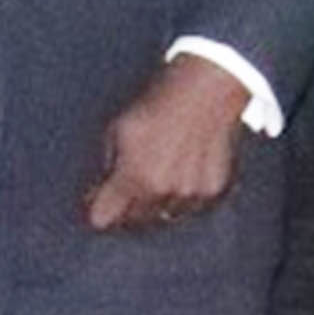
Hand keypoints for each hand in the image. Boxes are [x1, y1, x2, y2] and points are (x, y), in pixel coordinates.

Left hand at [84, 56, 251, 233]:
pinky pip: (192, 208)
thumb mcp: (117, 130)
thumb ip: (108, 166)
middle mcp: (163, 192)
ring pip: (165, 216)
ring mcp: (192, 194)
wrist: (206, 92)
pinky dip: (184, 198)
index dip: (98, 209)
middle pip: (134, 222)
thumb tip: (103, 187)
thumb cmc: (158, 106)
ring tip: (159, 177)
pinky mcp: (215, 190)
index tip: (99, 200)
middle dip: (128, 207)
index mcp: (134, 178)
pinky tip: (182, 175)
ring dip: (158, 204)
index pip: (103, 218)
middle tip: (130, 185)